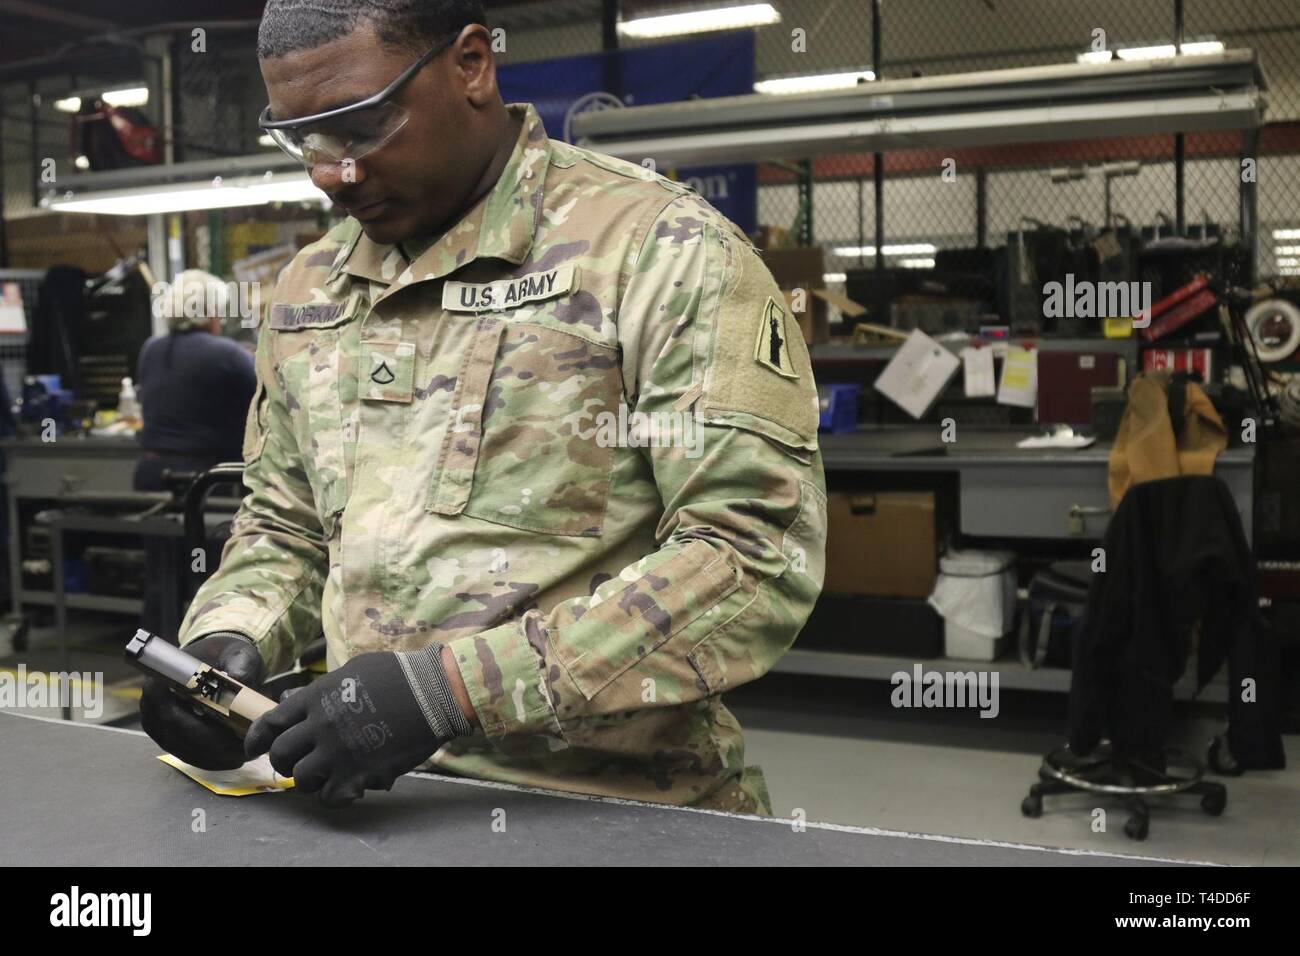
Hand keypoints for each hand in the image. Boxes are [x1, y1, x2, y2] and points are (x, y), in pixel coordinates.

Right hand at [139, 632, 265, 770]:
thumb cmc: (225, 654)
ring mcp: (157, 724)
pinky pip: (187, 754)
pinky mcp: (168, 736)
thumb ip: (241, 665)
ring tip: (243, 755)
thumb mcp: (238, 654)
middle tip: (245, 751)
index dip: (203, 733)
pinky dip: (210, 760)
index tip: (232, 737)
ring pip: (184, 751)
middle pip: (179, 738)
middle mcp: (151, 706)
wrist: (217, 658)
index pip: (175, 717)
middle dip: (213, 749)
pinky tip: (232, 758)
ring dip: (214, 758)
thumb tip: (240, 682)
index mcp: (161, 682)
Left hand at [245, 646, 472, 807]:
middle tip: (296, 765)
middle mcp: (320, 726)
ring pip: (301, 780)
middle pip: (281, 755)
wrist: (433, 693)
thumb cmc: (399, 676)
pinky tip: (348, 790)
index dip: (256, 739)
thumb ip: (323, 688)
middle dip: (284, 763)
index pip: (270, 722)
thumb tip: (297, 697)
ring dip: (310, 781)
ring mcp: (337, 752)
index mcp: (316, 698)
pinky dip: (335, 797)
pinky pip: (330, 797)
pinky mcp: (357, 773)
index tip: (254, 749)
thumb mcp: (354, 669)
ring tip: (325, 777)